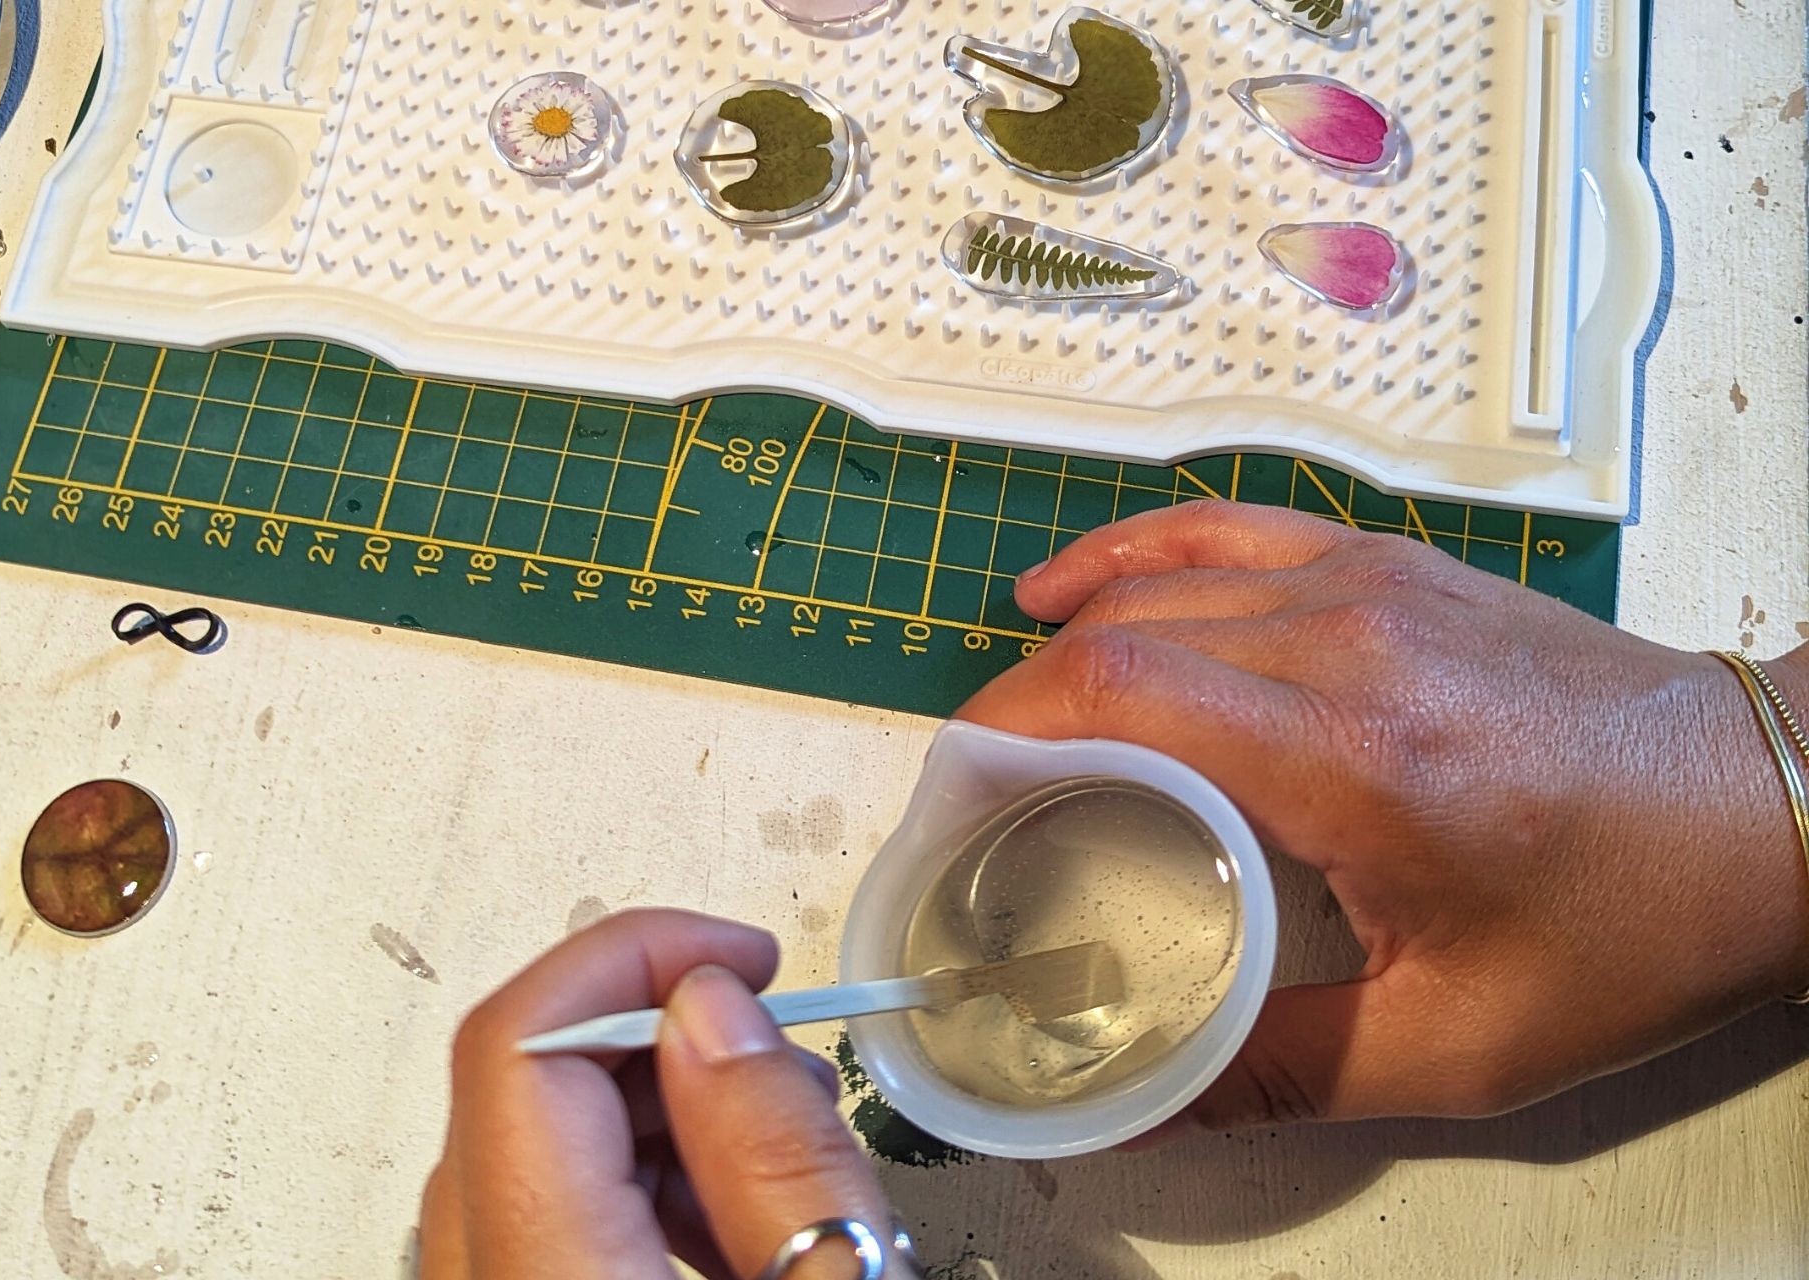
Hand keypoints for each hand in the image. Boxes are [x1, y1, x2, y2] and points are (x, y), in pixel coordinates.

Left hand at [421, 909, 891, 1278]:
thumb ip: (777, 1158)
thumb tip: (712, 1008)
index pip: (517, 1051)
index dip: (627, 963)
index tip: (737, 957)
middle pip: (511, 1096)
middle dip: (650, 1033)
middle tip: (773, 1037)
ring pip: (521, 1162)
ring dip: (645, 1111)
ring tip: (778, 1136)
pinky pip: (531, 1227)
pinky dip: (623, 1187)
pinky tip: (727, 1215)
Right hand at [957, 501, 1808, 1127]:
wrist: (1772, 809)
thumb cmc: (1635, 922)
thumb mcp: (1457, 1042)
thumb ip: (1279, 1074)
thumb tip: (1144, 1106)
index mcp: (1356, 754)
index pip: (1120, 694)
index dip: (1004, 736)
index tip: (958, 806)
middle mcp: (1350, 640)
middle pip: (1119, 638)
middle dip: (1018, 713)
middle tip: (983, 806)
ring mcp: (1371, 583)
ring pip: (1160, 584)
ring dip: (1064, 646)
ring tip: (1011, 724)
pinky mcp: (1392, 565)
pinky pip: (1225, 531)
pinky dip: (1131, 551)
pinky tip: (1070, 586)